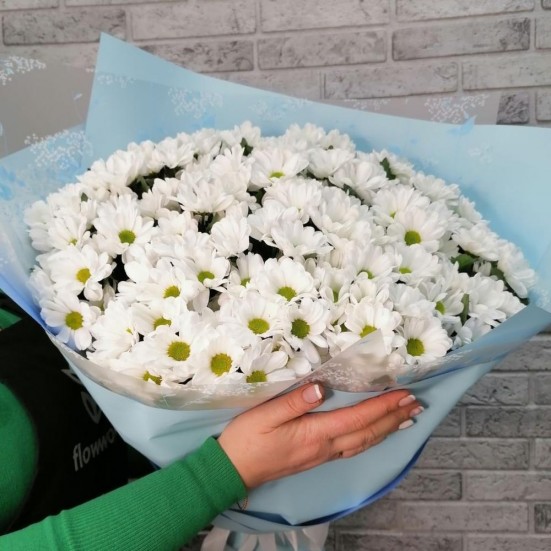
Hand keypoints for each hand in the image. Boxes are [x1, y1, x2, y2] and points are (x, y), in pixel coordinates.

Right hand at [218, 384, 422, 489]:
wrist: (232, 471)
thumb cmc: (246, 439)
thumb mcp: (264, 415)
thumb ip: (294, 402)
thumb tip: (322, 388)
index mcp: (315, 434)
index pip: (357, 419)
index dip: (382, 406)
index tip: (403, 394)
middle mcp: (325, 448)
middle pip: (368, 433)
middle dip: (393, 418)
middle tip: (416, 405)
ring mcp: (322, 456)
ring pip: (363, 443)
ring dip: (387, 429)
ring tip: (406, 419)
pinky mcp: (316, 458)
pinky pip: (353, 448)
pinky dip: (371, 439)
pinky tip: (375, 434)